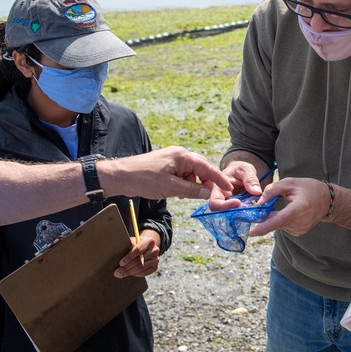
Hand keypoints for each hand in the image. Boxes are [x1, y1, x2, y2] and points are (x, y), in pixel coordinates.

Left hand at [104, 147, 231, 200]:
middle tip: (209, 197)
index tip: (229, 188)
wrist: (121, 176)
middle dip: (204, 183)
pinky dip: (183, 184)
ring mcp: (172, 159)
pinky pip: (181, 175)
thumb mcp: (171, 188)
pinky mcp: (166, 166)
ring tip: (184, 196)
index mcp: (183, 156)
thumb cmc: (144, 179)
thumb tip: (208, 193)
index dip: (219, 179)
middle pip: (200, 169)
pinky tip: (177, 193)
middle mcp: (179, 155)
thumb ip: (192, 190)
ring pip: (191, 174)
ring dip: (191, 185)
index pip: (207, 168)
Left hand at [115, 229, 160, 277]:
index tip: (120, 263)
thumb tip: (119, 250)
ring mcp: (156, 259)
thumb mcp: (133, 241)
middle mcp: (155, 250)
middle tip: (117, 272)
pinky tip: (130, 274)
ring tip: (121, 274)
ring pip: (141, 268)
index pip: (138, 250)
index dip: (128, 257)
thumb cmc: (136, 244)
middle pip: (139, 261)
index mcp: (149, 241)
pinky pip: (145, 273)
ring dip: (130, 272)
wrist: (146, 248)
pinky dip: (136, 274)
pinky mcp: (155, 267)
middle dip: (127, 267)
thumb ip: (128, 245)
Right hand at [208, 160, 267, 210]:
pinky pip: (242, 215)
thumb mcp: (245, 169)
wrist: (243, 173)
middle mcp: (222, 200)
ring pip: (233, 216)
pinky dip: (248, 214)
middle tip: (248, 209)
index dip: (224, 206)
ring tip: (253, 210)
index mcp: (218, 189)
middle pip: (222, 213)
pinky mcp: (239, 209)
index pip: (215, 202)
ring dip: (243, 215)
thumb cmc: (240, 169)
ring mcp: (230, 206)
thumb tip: (256, 192)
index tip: (238, 202)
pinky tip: (256, 211)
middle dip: (234, 213)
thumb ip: (250, 179)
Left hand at [248, 177, 328, 236]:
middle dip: (266, 216)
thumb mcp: (290, 183)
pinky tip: (289, 212)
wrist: (327, 201)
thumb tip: (259, 202)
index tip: (252, 232)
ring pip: (278, 225)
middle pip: (276, 222)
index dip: (264, 227)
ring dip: (275, 217)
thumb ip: (272, 190)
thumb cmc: (309, 188)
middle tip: (262, 208)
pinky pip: (283, 226)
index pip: (279, 220)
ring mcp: (300, 229)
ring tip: (286, 205)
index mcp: (299, 208)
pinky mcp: (299, 232)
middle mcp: (301, 222)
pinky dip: (281, 220)